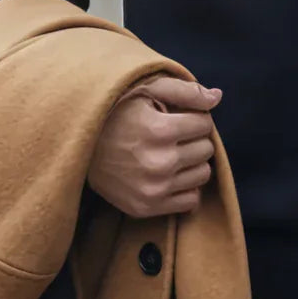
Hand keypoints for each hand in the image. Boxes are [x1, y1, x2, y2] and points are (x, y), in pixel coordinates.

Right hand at [86, 74, 222, 219]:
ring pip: (202, 175)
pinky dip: (185, 187)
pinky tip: (170, 174)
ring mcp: (153, 189)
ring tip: (172, 152)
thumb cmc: (116, 112)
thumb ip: (185, 91)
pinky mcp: (146, 208)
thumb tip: (217, 97)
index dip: (194, 117)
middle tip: (175, 135)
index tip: (179, 117)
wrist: (79, 146)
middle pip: (205, 150)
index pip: (204, 124)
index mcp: (159, 130)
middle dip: (195, 139)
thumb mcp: (147, 90)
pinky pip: (190, 201)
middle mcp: (159, 163)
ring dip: (192, 162)